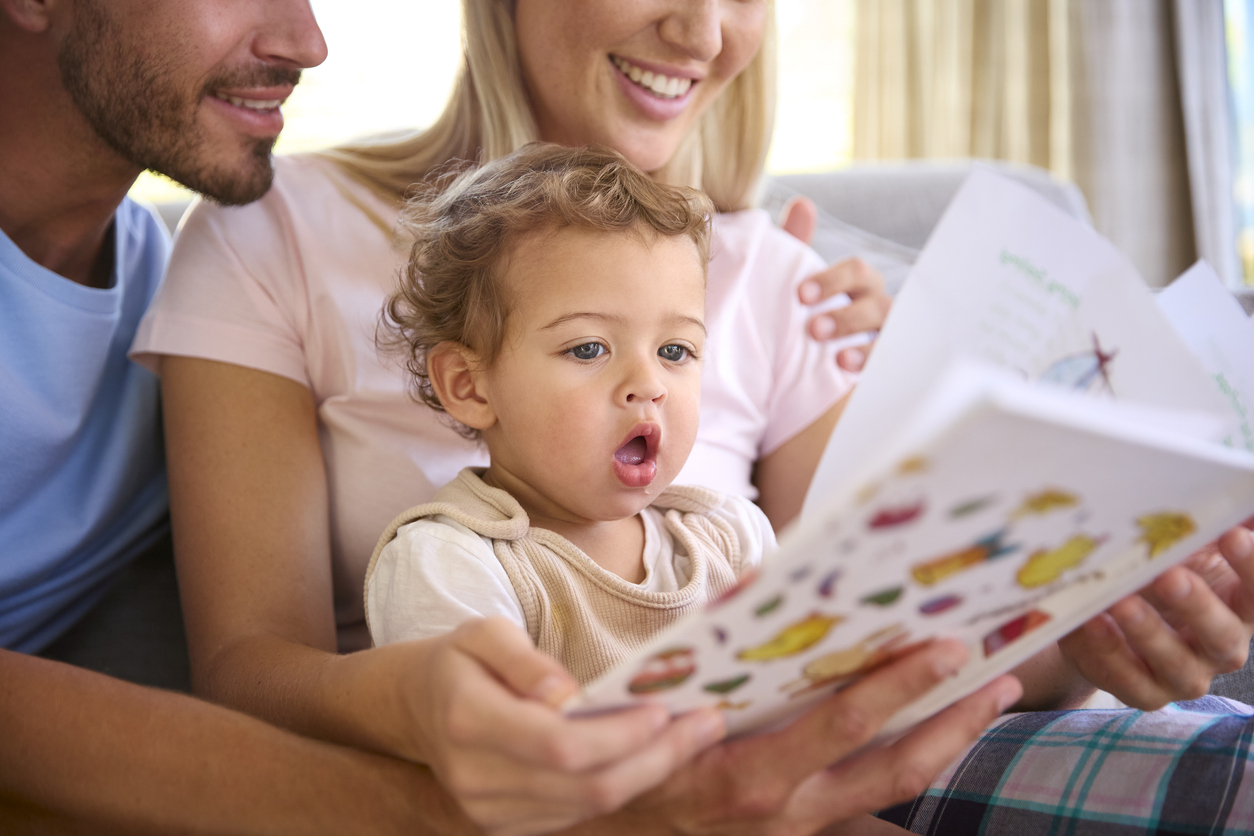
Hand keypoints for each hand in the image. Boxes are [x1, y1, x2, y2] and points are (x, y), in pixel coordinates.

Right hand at [408, 618, 726, 835]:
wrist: (415, 708)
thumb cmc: (459, 660)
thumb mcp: (483, 633)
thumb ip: (523, 659)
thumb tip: (565, 693)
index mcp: (468, 720)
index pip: (560, 744)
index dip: (619, 735)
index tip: (665, 709)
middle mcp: (476, 778)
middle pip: (585, 785)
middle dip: (655, 758)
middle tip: (707, 724)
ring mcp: (488, 811)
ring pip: (587, 807)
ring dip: (648, 774)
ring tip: (694, 736)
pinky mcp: (504, 825)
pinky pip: (575, 814)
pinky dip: (621, 785)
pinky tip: (654, 756)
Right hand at [613, 639, 1021, 835]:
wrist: (613, 833)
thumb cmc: (637, 759)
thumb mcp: (666, 708)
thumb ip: (716, 657)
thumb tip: (765, 593)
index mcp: (753, 773)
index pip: (844, 726)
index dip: (900, 688)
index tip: (947, 648)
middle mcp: (788, 809)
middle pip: (893, 765)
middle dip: (953, 720)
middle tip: (1000, 673)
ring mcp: (800, 829)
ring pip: (893, 788)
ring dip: (947, 742)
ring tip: (992, 698)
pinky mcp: (804, 835)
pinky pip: (870, 799)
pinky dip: (909, 759)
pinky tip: (936, 727)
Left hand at [780, 195, 891, 372]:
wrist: (799, 370)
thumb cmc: (803, 313)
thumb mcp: (798, 283)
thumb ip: (798, 244)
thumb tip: (803, 203)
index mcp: (859, 284)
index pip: (858, 272)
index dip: (833, 280)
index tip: (800, 296)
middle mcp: (878, 308)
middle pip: (878, 302)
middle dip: (847, 315)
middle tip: (814, 331)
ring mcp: (886, 339)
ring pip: (889, 334)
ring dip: (863, 342)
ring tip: (835, 357)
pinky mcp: (885, 366)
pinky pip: (890, 364)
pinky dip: (872, 366)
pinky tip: (848, 373)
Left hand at [1059, 519, 1253, 708]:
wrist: (1115, 619)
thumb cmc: (1161, 574)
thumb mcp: (1186, 548)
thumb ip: (1206, 525)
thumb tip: (1233, 483)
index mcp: (1241, 609)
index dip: (1251, 567)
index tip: (1231, 534)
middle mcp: (1221, 648)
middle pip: (1221, 635)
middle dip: (1196, 604)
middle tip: (1168, 574)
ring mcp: (1183, 676)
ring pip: (1176, 665)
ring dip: (1147, 632)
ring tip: (1118, 601)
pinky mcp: (1142, 691)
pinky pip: (1127, 680)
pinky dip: (1106, 652)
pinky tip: (1088, 623)